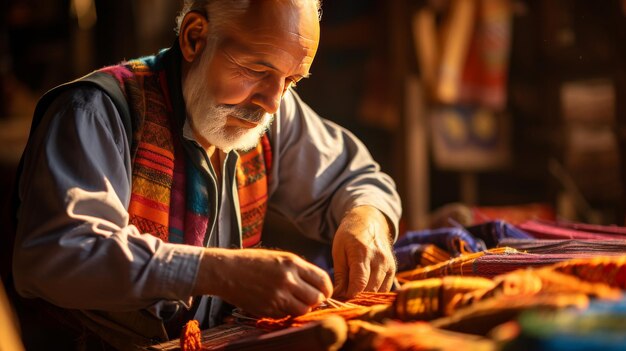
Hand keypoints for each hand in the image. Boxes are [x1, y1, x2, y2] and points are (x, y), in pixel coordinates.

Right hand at [193, 248, 332, 317]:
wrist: (227, 272)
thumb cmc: (253, 263)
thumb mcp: (280, 258)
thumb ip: (299, 270)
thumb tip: (317, 285)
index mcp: (292, 263)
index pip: (323, 280)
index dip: (326, 289)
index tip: (323, 292)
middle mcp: (288, 280)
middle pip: (316, 298)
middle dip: (315, 301)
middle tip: (308, 299)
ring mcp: (278, 296)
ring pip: (304, 310)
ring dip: (302, 308)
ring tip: (293, 302)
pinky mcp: (268, 310)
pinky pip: (287, 316)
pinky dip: (287, 313)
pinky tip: (279, 304)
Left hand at [332, 206, 395, 297]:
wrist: (370, 220)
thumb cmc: (349, 235)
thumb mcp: (338, 251)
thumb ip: (340, 275)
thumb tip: (338, 296)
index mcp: (363, 253)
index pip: (359, 284)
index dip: (349, 295)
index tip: (340, 297)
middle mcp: (380, 259)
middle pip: (370, 290)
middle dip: (356, 297)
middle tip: (344, 297)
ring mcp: (389, 264)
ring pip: (379, 291)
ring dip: (366, 296)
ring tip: (353, 292)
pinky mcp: (393, 268)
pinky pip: (385, 288)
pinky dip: (375, 292)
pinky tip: (364, 289)